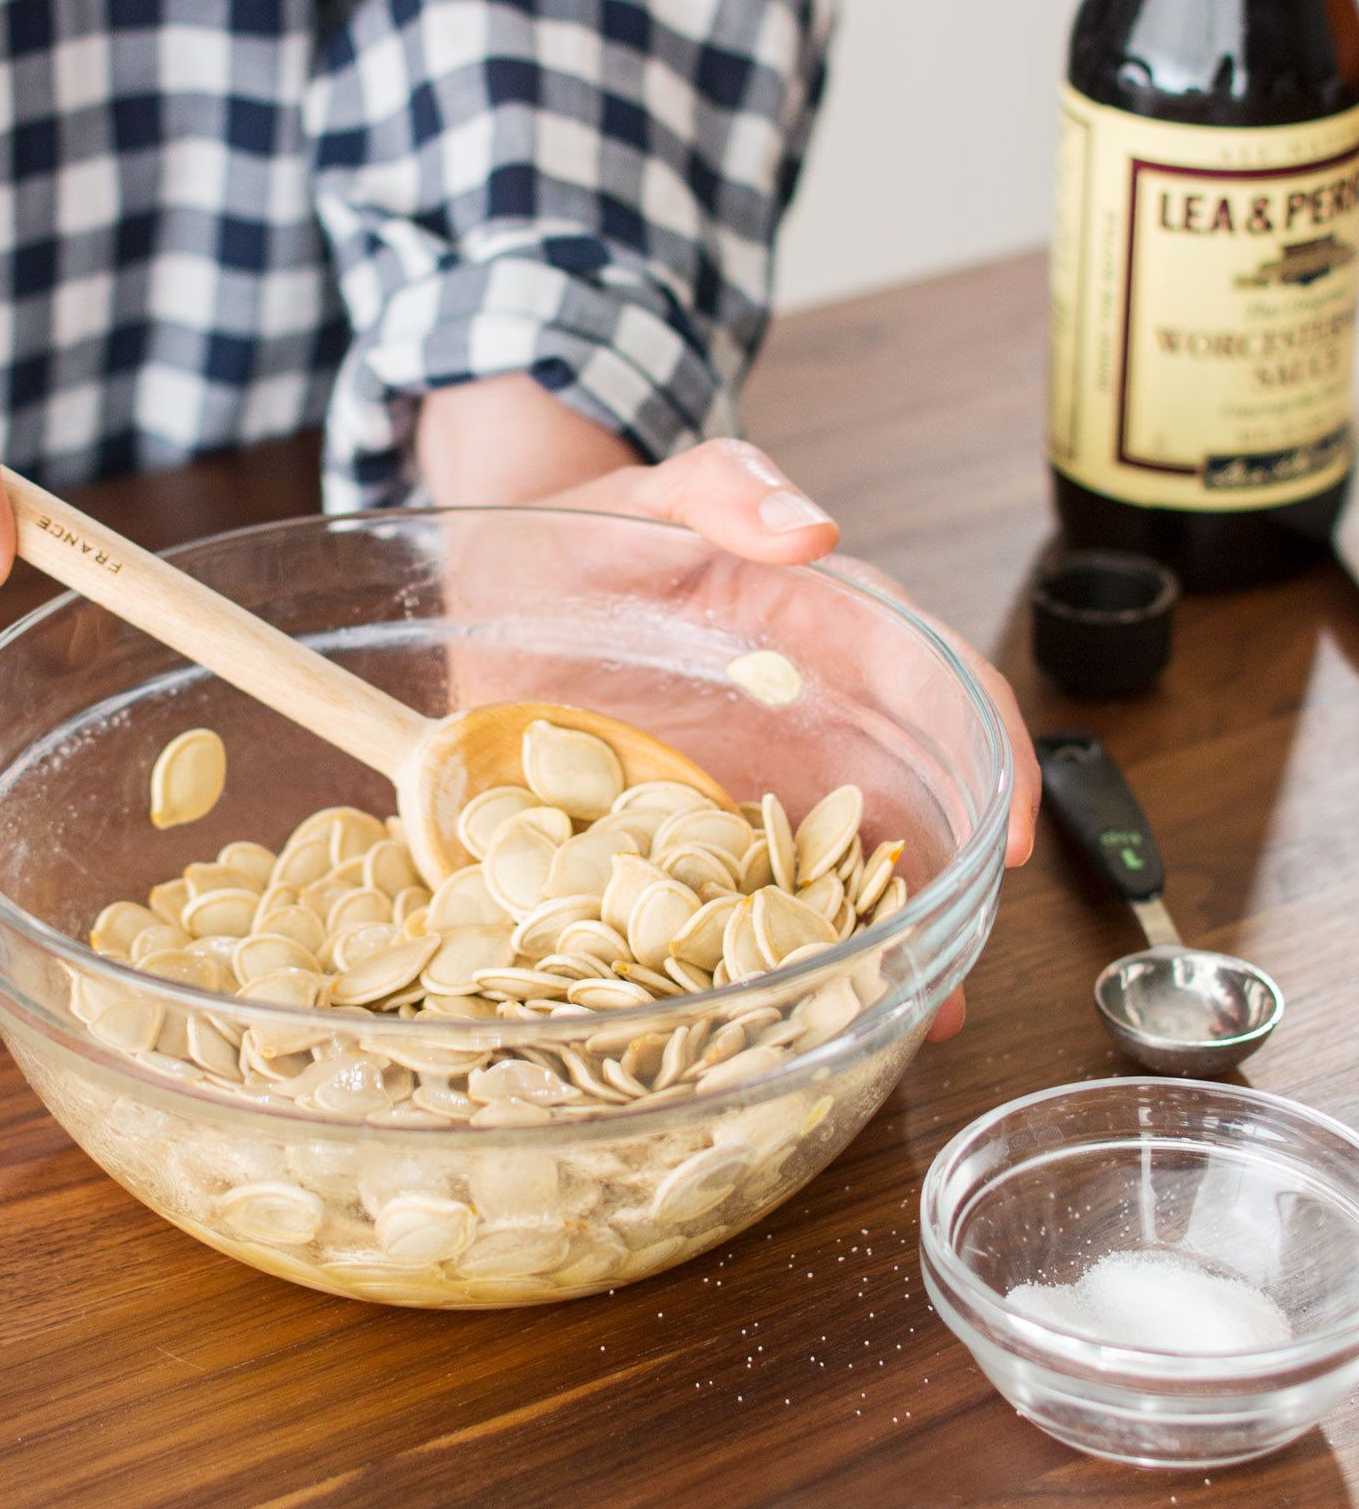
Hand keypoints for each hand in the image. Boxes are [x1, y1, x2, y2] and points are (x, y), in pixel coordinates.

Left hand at [419, 381, 1040, 1040]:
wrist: (494, 576)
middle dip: (928, 889)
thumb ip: (730, 488)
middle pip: (891, 802)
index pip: (931, 687)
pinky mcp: (667, 823)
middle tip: (947, 981)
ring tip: (875, 1020)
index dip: (988, 757)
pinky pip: (720, 887)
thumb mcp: (654, 491)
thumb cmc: (586, 526)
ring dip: (852, 938)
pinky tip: (756, 1001)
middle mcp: (791, 717)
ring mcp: (731, 779)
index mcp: (818, 630)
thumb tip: (814, 526)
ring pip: (814, 863)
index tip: (1014, 835)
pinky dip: (746, 942)